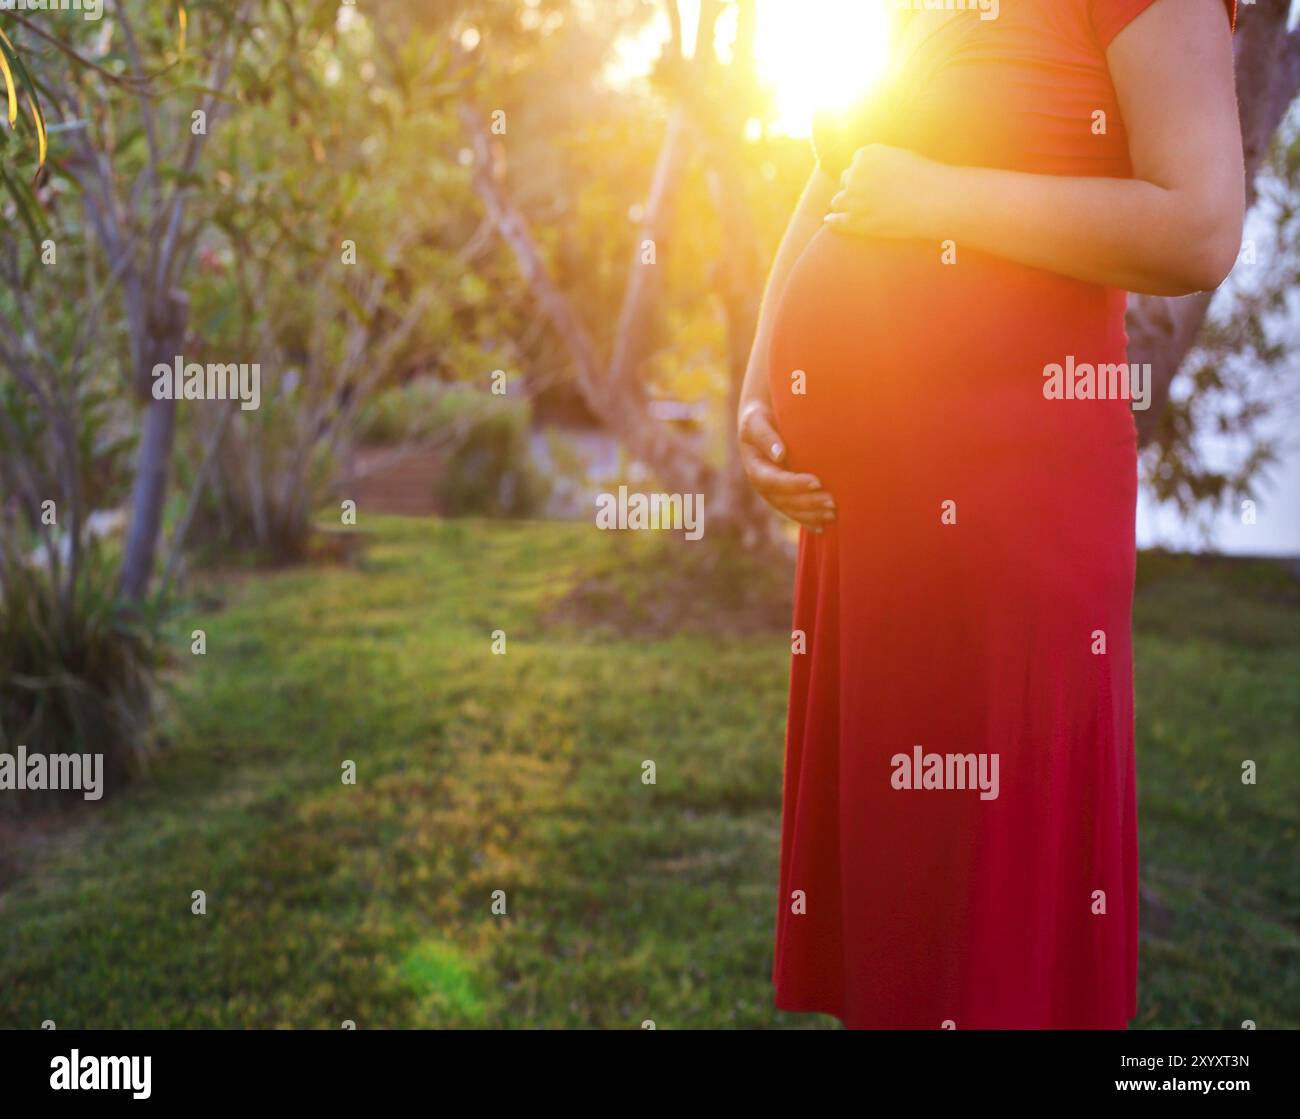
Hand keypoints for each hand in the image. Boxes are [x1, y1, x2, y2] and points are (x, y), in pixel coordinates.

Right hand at [737, 400, 835, 531]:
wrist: (762, 421)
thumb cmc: (760, 417)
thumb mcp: (757, 421)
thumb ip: (765, 436)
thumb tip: (779, 455)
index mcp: (755, 467)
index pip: (772, 481)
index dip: (793, 485)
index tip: (816, 482)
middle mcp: (762, 484)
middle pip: (782, 500)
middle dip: (807, 503)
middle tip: (832, 501)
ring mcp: (772, 492)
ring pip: (789, 509)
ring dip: (810, 514)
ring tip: (833, 513)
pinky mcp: (783, 494)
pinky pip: (793, 510)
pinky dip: (807, 520)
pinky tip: (821, 528)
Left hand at [824, 144, 940, 239]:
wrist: (936, 200)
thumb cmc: (926, 177)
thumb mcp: (899, 157)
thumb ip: (878, 161)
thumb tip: (865, 168)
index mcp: (866, 155)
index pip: (854, 164)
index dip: (863, 175)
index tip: (873, 182)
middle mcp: (855, 175)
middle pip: (846, 181)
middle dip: (854, 188)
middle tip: (868, 198)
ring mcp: (854, 199)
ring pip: (838, 201)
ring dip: (845, 204)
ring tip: (856, 210)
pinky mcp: (857, 221)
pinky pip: (837, 221)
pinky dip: (833, 221)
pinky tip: (829, 221)